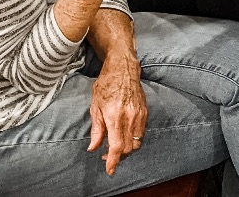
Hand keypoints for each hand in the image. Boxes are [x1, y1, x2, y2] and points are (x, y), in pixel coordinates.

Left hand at [88, 57, 146, 174]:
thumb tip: (93, 148)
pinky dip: (133, 139)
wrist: (124, 69)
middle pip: (127, 148)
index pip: (116, 147)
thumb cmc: (106, 85)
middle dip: (117, 157)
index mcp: (115, 116)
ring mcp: (139, 115)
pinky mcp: (145, 112)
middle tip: (106, 156)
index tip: (109, 170)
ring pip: (136, 143)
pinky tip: (123, 136)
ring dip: (126, 150)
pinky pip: (141, 133)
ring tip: (115, 147)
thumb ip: (96, 129)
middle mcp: (130, 117)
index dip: (112, 161)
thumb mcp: (95, 107)